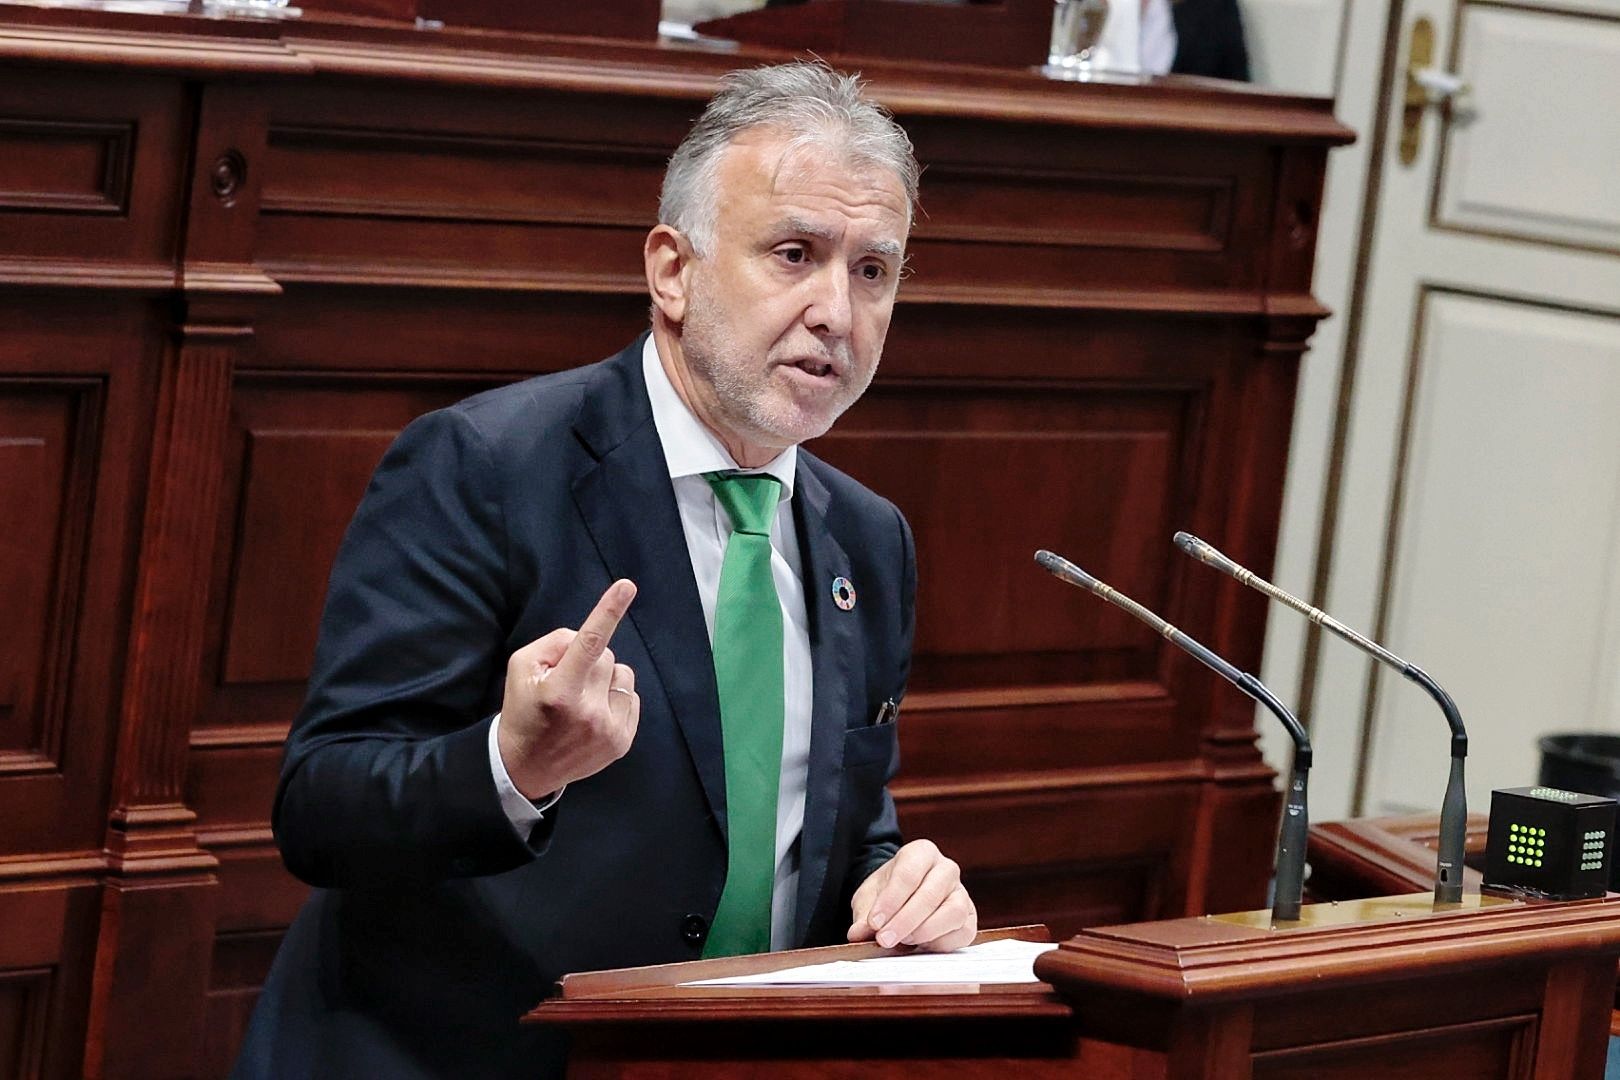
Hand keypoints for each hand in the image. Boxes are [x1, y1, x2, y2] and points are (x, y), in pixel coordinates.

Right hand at [497, 579, 639, 798]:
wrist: (526, 767)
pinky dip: (614, 698)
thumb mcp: (521, 668)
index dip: (608, 611)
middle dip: (588, 661)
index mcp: (560, 690)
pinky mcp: (621, 742)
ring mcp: (608, 729)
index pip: (588, 643)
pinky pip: (631, 697)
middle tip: (566, 683)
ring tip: (581, 699)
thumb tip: (585, 638)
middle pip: (606, 656)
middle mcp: (588, 711)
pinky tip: (593, 714)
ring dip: (605, 679)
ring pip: (623, 675)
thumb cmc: (524, 711)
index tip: (626, 586)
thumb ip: (553, 643)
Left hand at [846, 839, 976, 951]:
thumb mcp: (869, 898)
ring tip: (903, 942)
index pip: (908, 874)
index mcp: (921, 852)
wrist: (903, 898)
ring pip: (953, 911)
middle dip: (905, 920)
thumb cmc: (888, 894)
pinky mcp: (969, 917)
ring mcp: (961, 892)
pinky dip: (941, 943)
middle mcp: (946, 868)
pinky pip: (963, 931)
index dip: (890, 901)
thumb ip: (864, 915)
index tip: (874, 923)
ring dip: (925, 931)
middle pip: (930, 894)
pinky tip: (922, 947)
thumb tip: (858, 934)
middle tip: (885, 939)